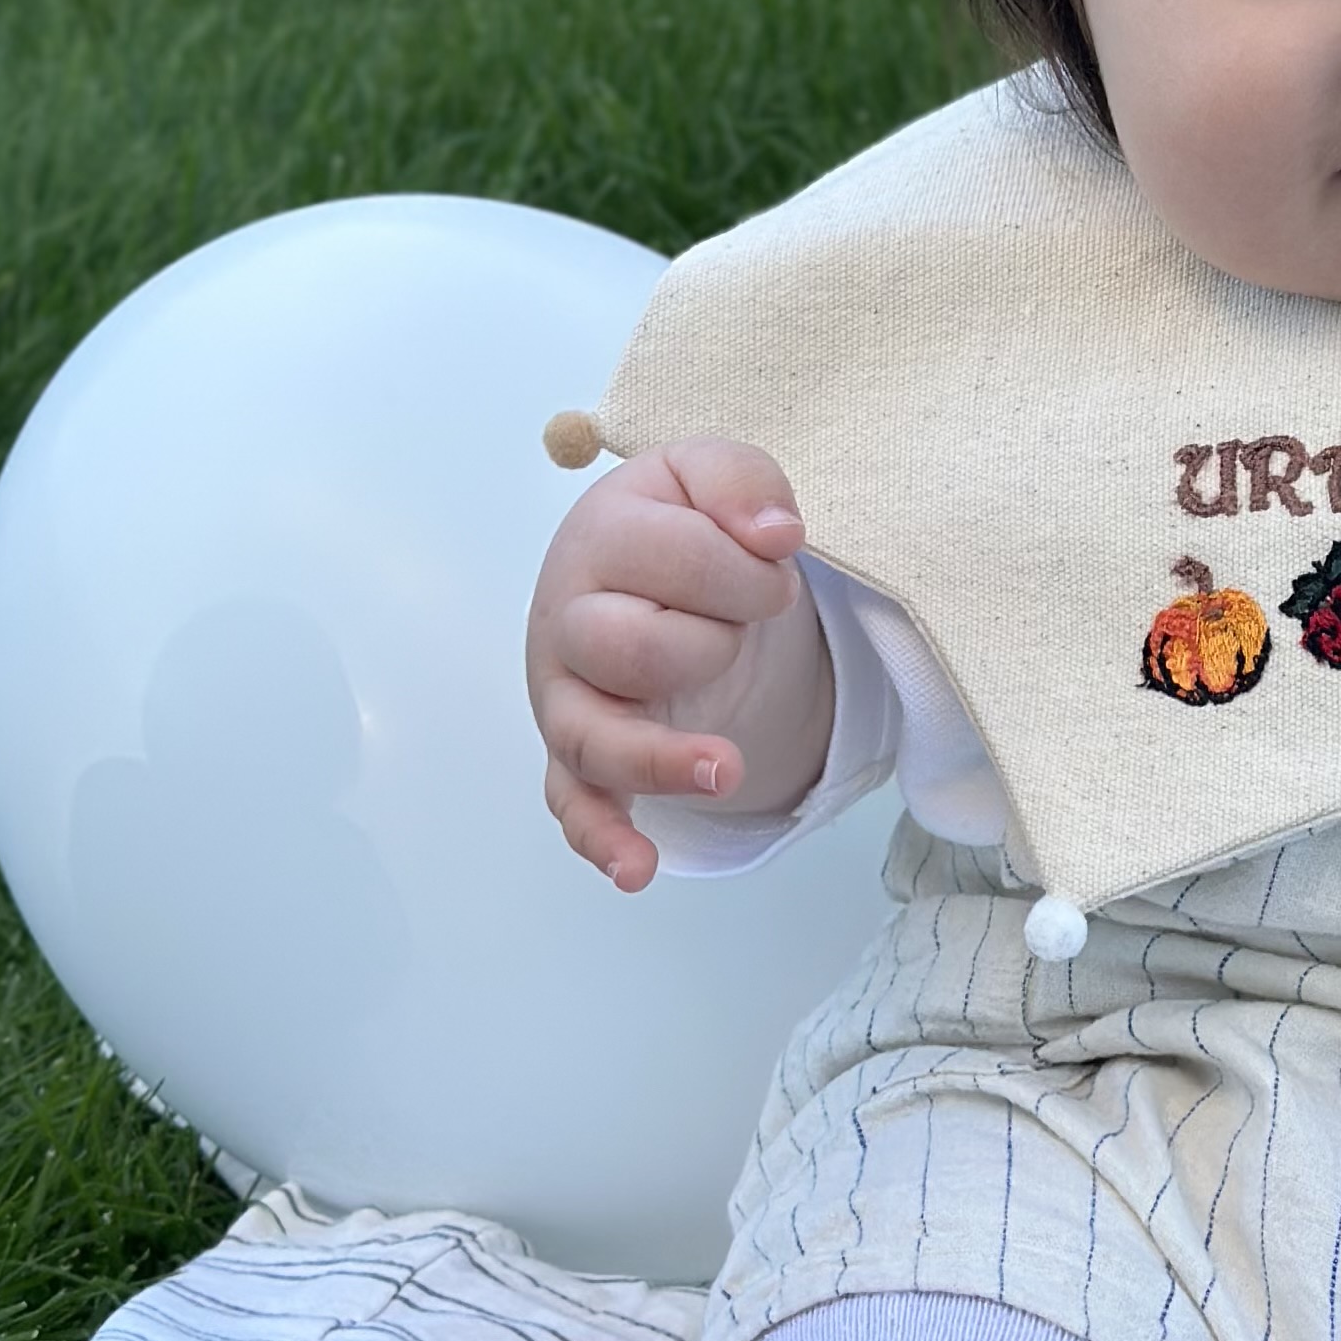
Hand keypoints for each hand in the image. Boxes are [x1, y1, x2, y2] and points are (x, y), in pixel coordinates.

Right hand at [526, 440, 833, 891]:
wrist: (633, 562)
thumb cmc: (676, 522)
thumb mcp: (709, 472)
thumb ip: (741, 482)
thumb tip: (775, 537)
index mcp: (599, 538)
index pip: (678, 556)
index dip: (749, 567)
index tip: (774, 562)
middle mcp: (566, 619)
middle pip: (635, 648)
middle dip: (715, 639)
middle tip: (741, 623)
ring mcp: (564, 694)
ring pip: (595, 736)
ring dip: (661, 757)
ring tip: (727, 769)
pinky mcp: (574, 754)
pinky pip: (575, 804)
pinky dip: (603, 838)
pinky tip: (637, 868)